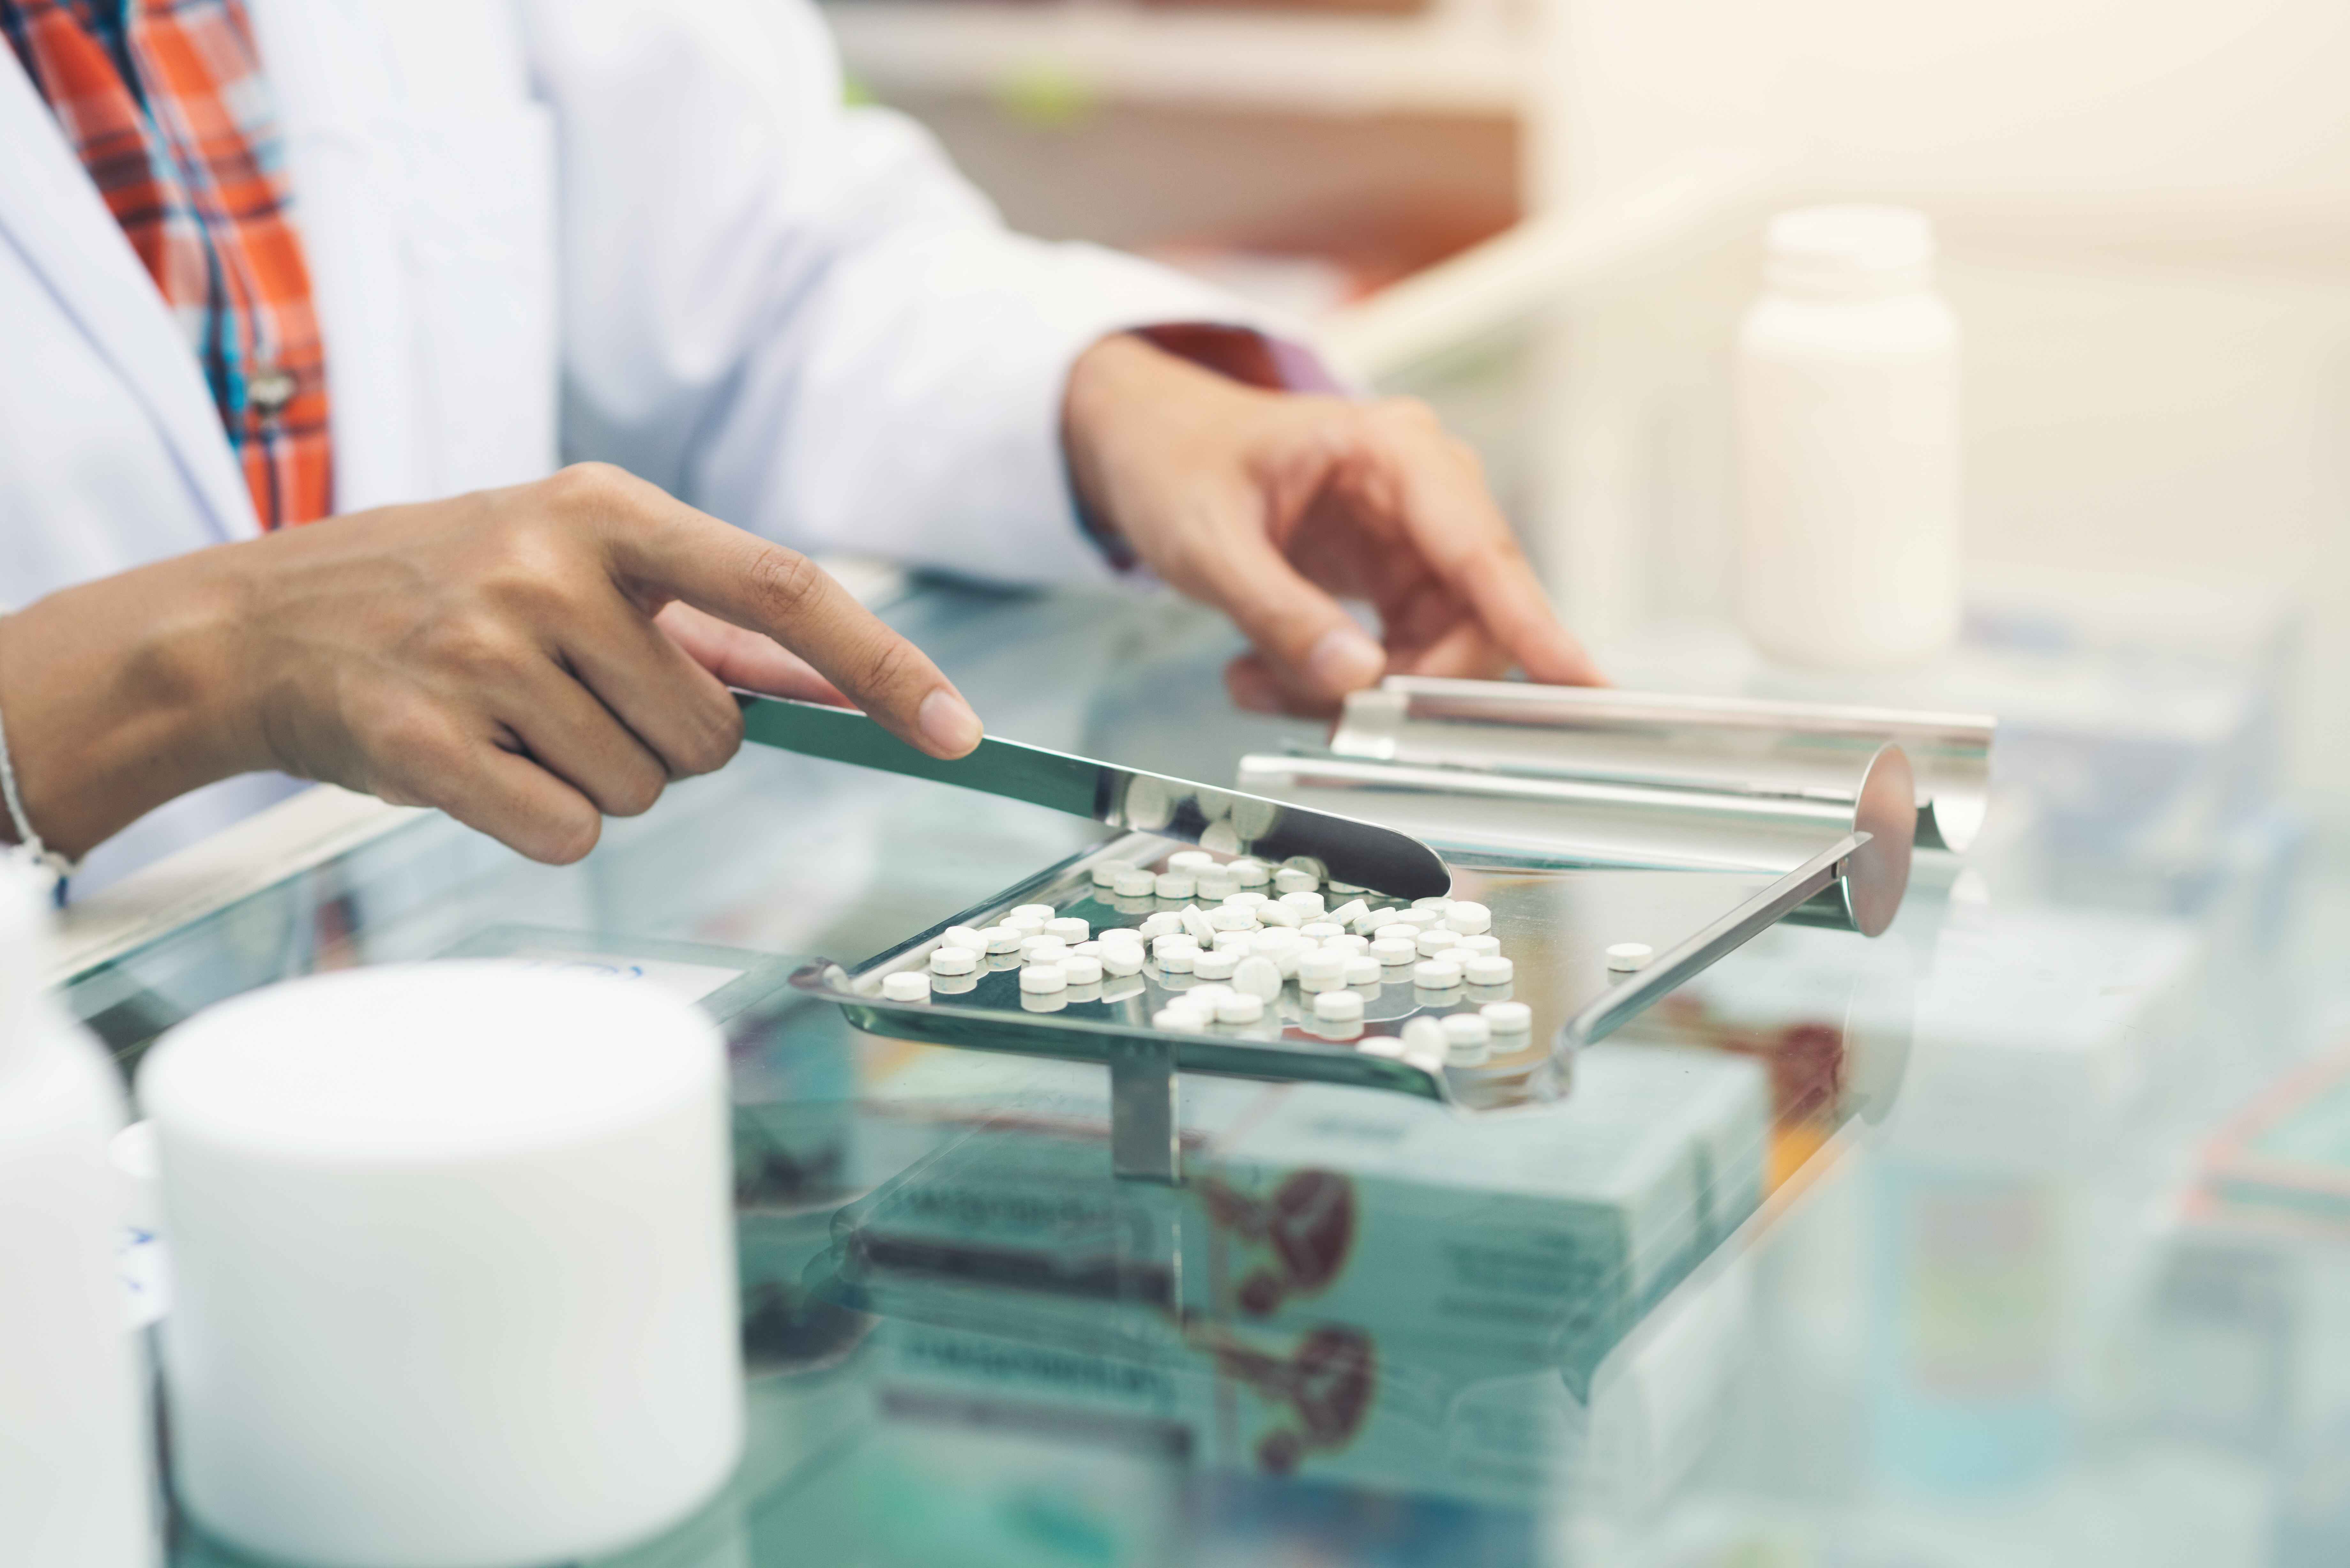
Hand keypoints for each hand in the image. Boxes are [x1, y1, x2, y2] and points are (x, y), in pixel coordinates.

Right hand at [0, 464, 980, 863]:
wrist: (260, 623)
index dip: (885, 668)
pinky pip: (564, 831)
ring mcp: (485, 650)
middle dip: (666, 742)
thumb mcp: (575, 558)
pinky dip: (537, 820)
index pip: (791, 593)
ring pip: (643, 789)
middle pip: (714, 733)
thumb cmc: (446, 590)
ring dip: (596, 778)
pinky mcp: (427, 736)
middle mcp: (552, 568)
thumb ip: (708, 621)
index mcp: (609, 510)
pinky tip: (478, 765)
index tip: (959, 731)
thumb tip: (848, 682)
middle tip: (571, 699)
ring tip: (512, 719)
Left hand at [1062, 334, 1601, 714]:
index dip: (1537, 627)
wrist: (1153, 442)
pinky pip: (1397, 658)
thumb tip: (1355, 680)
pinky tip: (1266, 678)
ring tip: (1257, 687)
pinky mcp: (1394, 581)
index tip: (1583, 685)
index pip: (1484, 553)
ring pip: (1433, 653)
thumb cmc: (1178, 461)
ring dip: (1353, 695)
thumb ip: (1278, 613)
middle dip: (1401, 687)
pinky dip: (1334, 685)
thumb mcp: (1209, 541)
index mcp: (1394, 452)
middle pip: (1469, 620)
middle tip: (1317, 720)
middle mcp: (1426, 494)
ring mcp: (1415, 540)